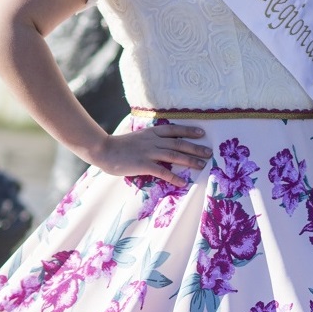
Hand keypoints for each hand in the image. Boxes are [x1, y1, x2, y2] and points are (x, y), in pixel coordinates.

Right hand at [91, 123, 211, 185]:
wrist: (103, 149)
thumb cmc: (119, 145)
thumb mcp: (138, 137)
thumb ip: (151, 139)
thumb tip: (163, 144)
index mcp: (152, 132)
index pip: (175, 129)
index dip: (189, 131)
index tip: (202, 133)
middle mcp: (153, 141)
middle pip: (179, 143)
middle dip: (196, 148)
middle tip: (209, 152)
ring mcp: (149, 152)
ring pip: (174, 155)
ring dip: (190, 161)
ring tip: (203, 165)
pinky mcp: (144, 164)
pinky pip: (162, 171)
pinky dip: (174, 177)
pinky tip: (183, 182)